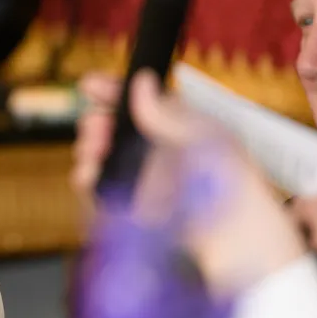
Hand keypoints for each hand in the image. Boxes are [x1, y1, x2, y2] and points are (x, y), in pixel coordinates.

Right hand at [72, 70, 305, 294]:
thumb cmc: (228, 181)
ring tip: (92, 150)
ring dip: (89, 147)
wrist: (230, 236)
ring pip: (100, 154)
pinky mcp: (129, 204)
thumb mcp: (202, 135)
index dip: (112, 92)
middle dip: (97, 121)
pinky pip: (98, 186)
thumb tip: (142, 81)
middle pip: (113, 127)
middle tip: (94, 125)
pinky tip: (89, 172)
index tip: (89, 85)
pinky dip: (87, 177)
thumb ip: (165, 111)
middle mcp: (155, 149)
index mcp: (177, 126)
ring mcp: (141, 176)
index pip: (138, 101)